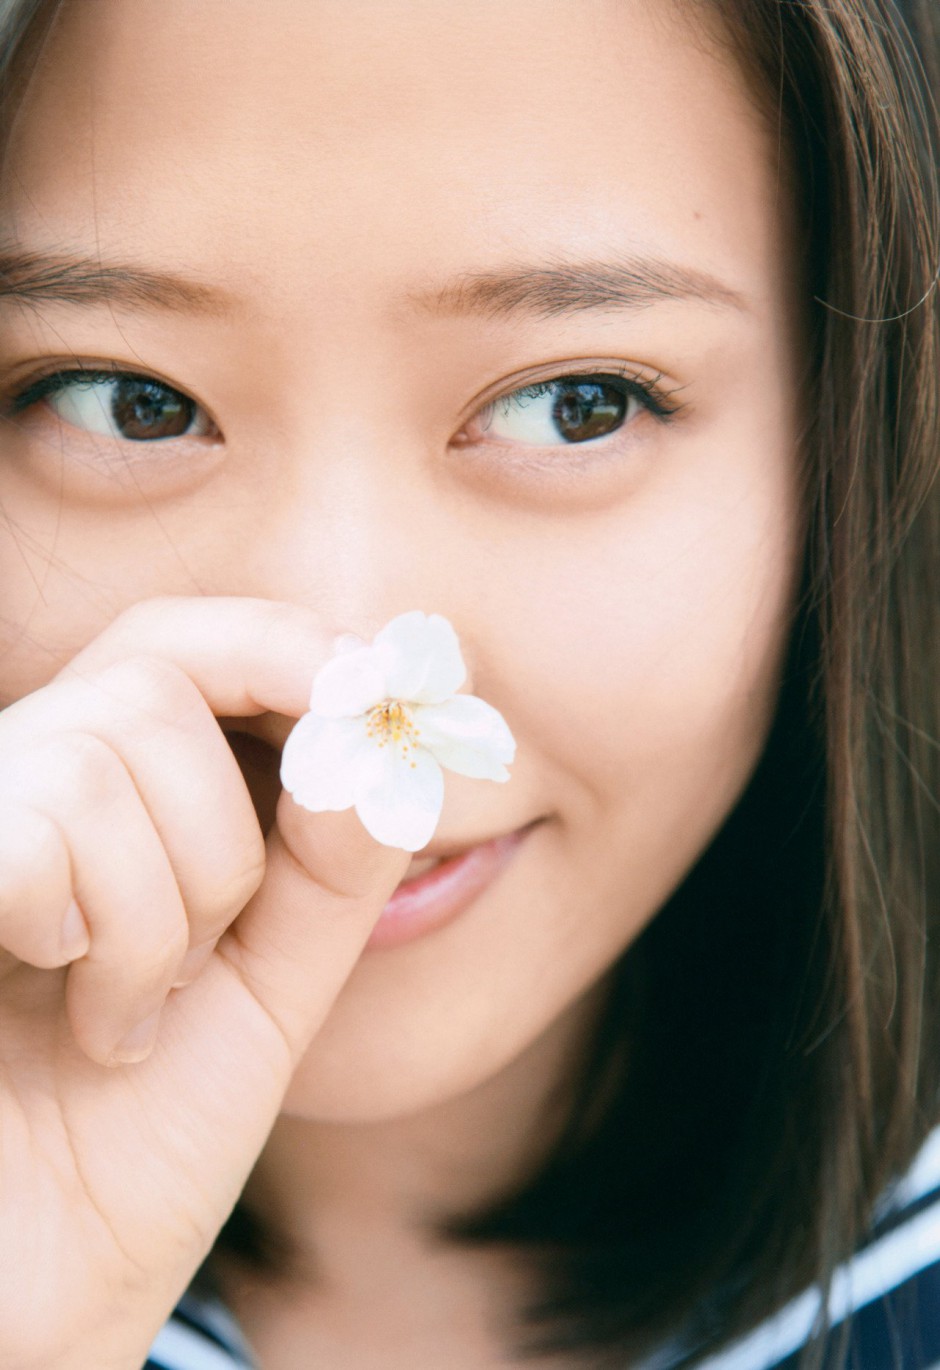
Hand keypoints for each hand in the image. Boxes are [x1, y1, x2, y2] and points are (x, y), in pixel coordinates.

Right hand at [0, 597, 409, 1369]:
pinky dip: (103, 937)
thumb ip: (331, 864)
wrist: (53, 1281)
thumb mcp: (273, 981)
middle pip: (151, 681)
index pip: (176, 638)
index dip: (275, 644)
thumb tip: (378, 743)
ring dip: (164, 913)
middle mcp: (20, 782)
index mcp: (105, 791)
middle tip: (202, 959)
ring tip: (127, 1015)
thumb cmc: (148, 1131)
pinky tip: (83, 1022)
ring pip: (103, 758)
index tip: (370, 691)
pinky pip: (38, 827)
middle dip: (224, 838)